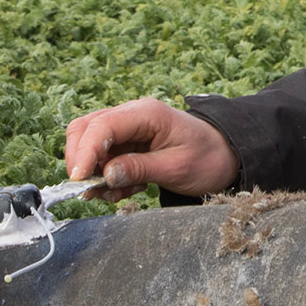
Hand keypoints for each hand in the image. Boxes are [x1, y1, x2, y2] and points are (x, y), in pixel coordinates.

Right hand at [64, 98, 239, 200]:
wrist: (224, 155)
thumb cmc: (207, 158)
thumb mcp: (176, 167)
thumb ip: (139, 169)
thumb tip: (105, 175)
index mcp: (146, 113)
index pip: (102, 126)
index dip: (86, 152)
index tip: (80, 180)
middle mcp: (132, 115)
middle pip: (85, 129)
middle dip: (82, 161)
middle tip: (94, 190)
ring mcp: (127, 128)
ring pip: (89, 145)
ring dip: (95, 173)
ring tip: (120, 192)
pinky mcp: (126, 143)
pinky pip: (102, 158)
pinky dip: (106, 177)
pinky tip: (127, 188)